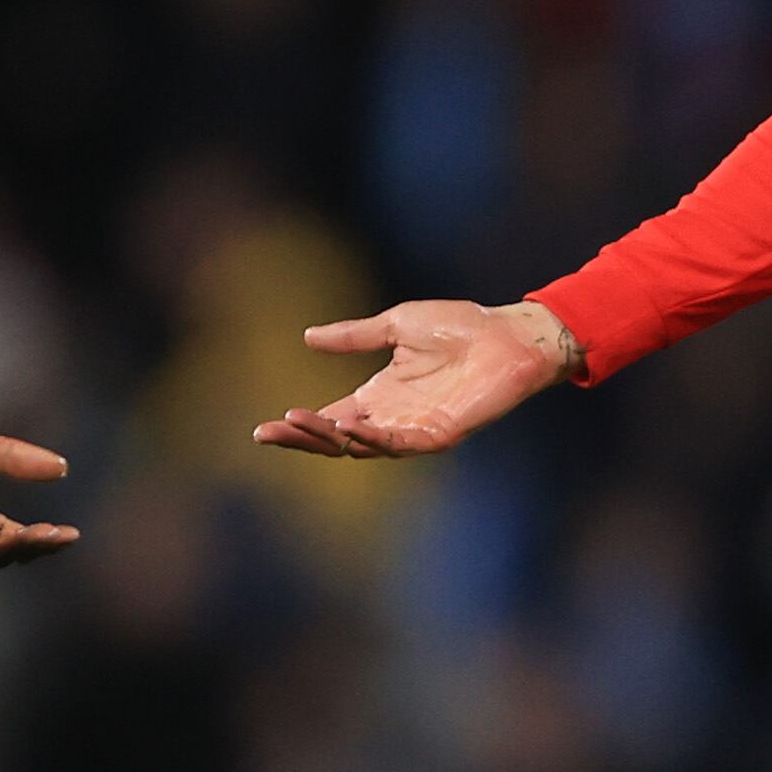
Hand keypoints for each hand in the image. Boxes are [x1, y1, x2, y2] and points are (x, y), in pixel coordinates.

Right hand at [254, 299, 579, 458]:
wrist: (507, 334)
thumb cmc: (459, 326)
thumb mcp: (396, 325)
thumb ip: (354, 336)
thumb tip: (307, 338)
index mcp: (378, 396)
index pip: (329, 418)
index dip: (298, 424)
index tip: (263, 428)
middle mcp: (391, 418)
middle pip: (336, 439)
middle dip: (301, 438)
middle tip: (267, 433)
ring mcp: (413, 430)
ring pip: (361, 446)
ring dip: (328, 437)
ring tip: (297, 421)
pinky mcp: (439, 435)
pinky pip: (399, 444)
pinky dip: (372, 440)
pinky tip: (347, 429)